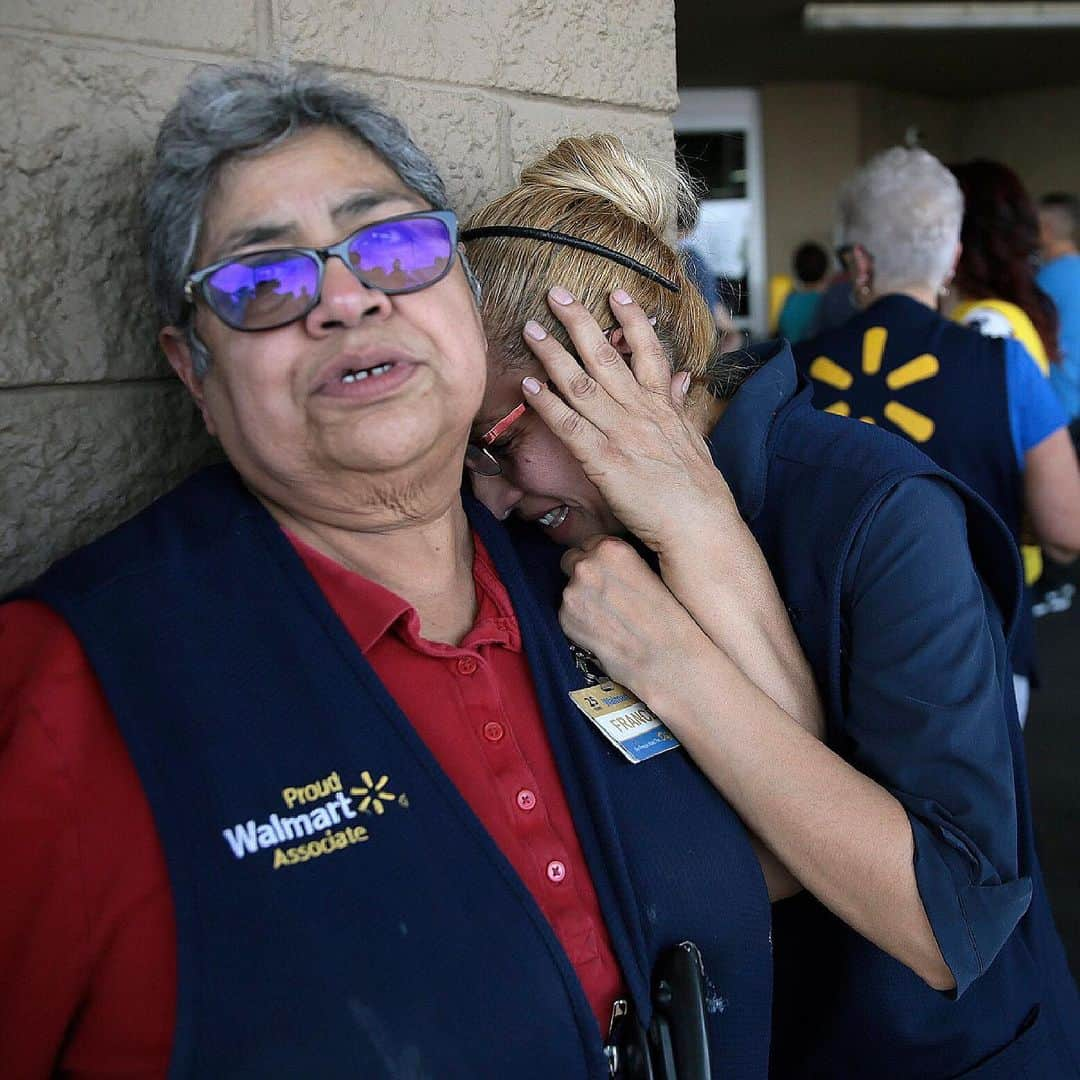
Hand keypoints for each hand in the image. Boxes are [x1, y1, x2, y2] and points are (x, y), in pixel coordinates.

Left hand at [520, 287, 737, 554]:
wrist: (699, 524)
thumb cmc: (698, 489)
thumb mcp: (693, 438)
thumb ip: (678, 405)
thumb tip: (680, 377)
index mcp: (662, 405)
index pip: (647, 350)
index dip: (631, 318)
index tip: (615, 292)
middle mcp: (640, 411)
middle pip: (605, 356)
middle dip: (579, 322)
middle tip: (557, 294)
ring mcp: (621, 433)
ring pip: (581, 383)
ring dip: (553, 354)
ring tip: (532, 329)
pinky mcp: (603, 460)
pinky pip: (569, 426)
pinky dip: (547, 404)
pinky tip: (528, 386)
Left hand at [559, 535, 707, 702]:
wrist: (666, 656)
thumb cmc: (667, 616)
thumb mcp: (649, 570)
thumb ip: (621, 561)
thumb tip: (604, 562)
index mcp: (611, 549)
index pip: (590, 543)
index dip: (599, 560)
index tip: (609, 574)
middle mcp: (586, 565)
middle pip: (572, 561)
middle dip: (585, 576)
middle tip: (607, 597)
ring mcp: (572, 592)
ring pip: (569, 589)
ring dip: (582, 599)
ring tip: (610, 618)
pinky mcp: (564, 618)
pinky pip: (566, 614)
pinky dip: (579, 621)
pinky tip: (602, 631)